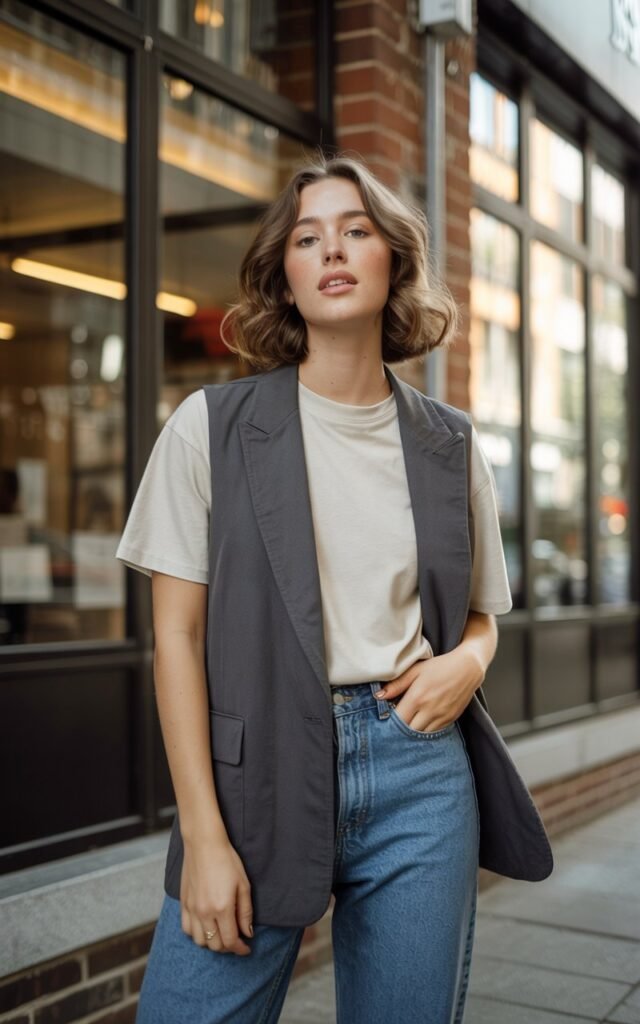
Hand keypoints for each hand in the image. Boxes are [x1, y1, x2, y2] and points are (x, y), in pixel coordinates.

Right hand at [180, 835, 253, 955]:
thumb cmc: (227, 861)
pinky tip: (205, 927)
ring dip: (212, 942)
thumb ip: (246, 912)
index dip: (240, 949)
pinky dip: (196, 934)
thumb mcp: (244, 885)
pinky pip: (187, 929)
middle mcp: (204, 912)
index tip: (246, 948)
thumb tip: (248, 933)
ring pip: (200, 941)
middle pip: (215, 944)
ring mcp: (192, 909)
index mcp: (222, 908)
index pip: (230, 941)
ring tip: (221, 934)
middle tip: (236, 940)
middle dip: (228, 947)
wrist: (204, 844)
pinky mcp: (183, 903)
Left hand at [374, 647, 483, 733]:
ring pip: (421, 735)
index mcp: (417, 697)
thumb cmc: (439, 666)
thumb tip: (378, 696)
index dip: (390, 722)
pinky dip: (425, 730)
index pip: (398, 720)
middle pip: (408, 731)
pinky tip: (422, 723)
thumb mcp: (415, 670)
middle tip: (395, 724)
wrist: (467, 668)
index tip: (385, 720)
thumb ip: (396, 684)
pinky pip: (434, 733)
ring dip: (413, 732)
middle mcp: (429, 710)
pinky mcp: (450, 720)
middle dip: (400, 730)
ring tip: (408, 724)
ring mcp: (441, 717)